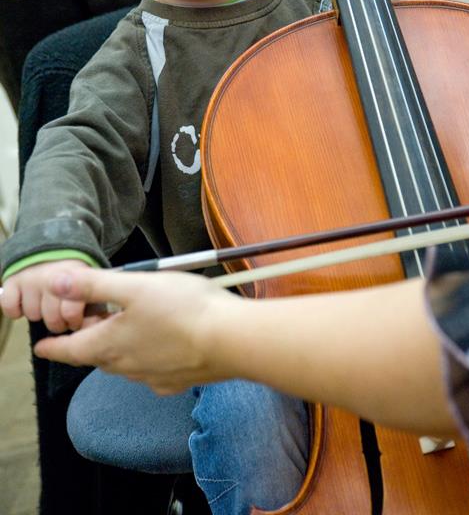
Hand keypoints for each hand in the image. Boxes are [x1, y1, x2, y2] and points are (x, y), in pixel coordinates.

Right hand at [1, 260, 92, 331]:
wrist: (53, 249)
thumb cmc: (74, 277)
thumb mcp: (91, 287)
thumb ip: (95, 309)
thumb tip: (89, 328)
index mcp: (75, 277)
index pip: (70, 312)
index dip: (74, 321)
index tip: (76, 319)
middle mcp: (51, 276)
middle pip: (52, 319)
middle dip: (58, 323)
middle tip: (61, 316)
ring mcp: (30, 277)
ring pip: (33, 315)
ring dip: (40, 315)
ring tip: (46, 305)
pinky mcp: (13, 280)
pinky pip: (10, 307)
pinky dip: (15, 311)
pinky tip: (25, 305)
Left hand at [33, 268, 235, 393]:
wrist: (233, 339)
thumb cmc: (184, 309)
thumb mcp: (134, 286)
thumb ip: (94, 284)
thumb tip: (57, 283)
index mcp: (110, 345)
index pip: (70, 350)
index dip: (53, 346)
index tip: (42, 346)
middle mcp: (127, 367)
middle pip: (98, 355)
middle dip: (91, 338)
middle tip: (94, 318)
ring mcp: (154, 377)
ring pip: (125, 363)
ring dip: (120, 346)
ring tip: (128, 324)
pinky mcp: (178, 380)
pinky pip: (153, 370)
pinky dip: (149, 356)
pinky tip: (162, 343)